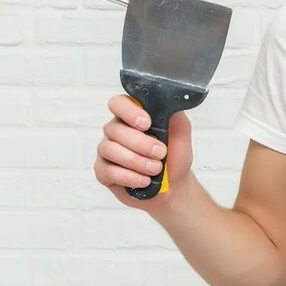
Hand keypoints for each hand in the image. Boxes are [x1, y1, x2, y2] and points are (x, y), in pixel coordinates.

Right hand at [94, 94, 195, 212]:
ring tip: (155, 169)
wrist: (174, 185)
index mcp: (132, 116)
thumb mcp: (181, 133)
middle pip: (115, 129)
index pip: (119, 103)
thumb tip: (169, 100)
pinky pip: (107, 171)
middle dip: (140, 143)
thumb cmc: (175, 156)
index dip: (129, 112)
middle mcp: (116, 131)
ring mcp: (108, 151)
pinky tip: (143, 180)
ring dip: (136, 161)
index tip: (146, 124)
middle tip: (160, 153)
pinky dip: (128, 176)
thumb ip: (174, 116)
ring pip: (110, 150)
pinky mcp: (103, 171)